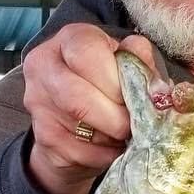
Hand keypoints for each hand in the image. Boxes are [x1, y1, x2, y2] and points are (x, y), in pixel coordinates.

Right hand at [23, 23, 149, 193]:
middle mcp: (44, 66)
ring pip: (79, 125)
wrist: (76, 122)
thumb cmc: (107, 85)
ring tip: (126, 133)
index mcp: (69, 40)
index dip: (115, 78)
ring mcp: (38, 103)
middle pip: (78, 95)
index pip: (87, 52)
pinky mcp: (44, 136)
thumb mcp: (126, 65)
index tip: (134, 94)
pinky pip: (79, 150)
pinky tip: (111, 146)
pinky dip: (105, 153)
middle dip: (116, 114)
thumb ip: (141, 64)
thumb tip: (155, 88)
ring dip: (112, 135)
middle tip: (135, 122)